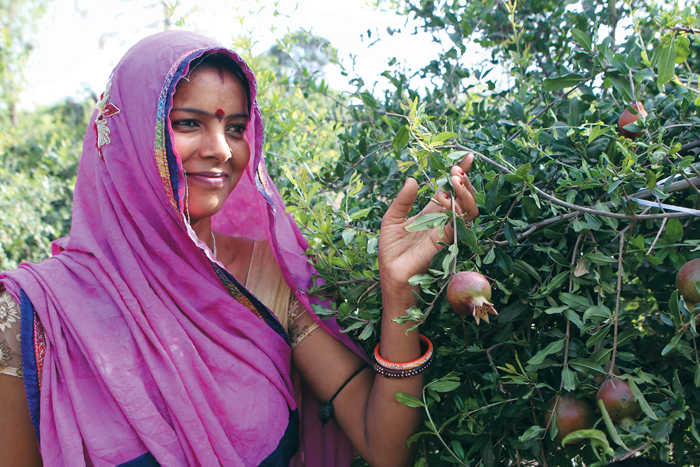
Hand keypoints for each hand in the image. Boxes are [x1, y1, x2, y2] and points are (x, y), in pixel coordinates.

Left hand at [378, 154, 477, 296]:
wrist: (391, 275)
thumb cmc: (391, 250)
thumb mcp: (392, 219)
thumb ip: (403, 200)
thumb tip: (412, 179)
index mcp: (431, 213)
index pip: (449, 189)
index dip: (459, 173)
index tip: (467, 157)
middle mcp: (442, 221)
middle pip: (462, 196)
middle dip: (464, 180)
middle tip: (458, 168)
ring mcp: (446, 231)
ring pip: (467, 209)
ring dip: (465, 193)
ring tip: (456, 179)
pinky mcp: (444, 242)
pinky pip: (458, 224)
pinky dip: (458, 210)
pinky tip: (452, 198)